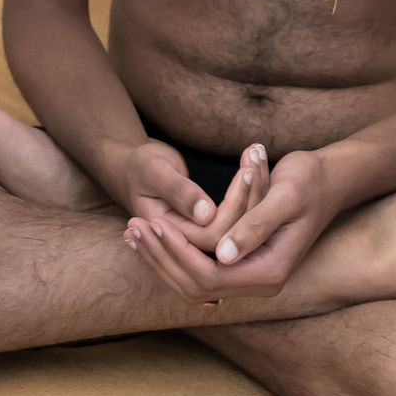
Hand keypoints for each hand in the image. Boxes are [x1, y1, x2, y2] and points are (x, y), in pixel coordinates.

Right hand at [122, 138, 269, 250]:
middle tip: (257, 154)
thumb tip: (206, 214)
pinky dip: (251, 188)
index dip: (234, 205)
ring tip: (257, 151)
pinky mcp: (214, 226)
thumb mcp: (154, 171)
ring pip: (241, 224)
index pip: (213, 235)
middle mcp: (190, 243)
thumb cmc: (142, 165)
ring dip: (255, 187)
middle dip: (251, 193)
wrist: (138, 168)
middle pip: (233, 232)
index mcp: (171, 237)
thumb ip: (178, 191)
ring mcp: (203, 237)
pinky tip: (255, 163)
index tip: (246, 170)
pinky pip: (240, 215)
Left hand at [124, 148, 334, 302]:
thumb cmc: (309, 179)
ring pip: (193, 281)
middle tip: (132, 226)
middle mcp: (260, 282)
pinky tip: (153, 234)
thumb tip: (222, 256)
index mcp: (270, 272)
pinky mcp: (242, 263)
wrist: (329, 178)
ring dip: (161, 257)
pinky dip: (174, 253)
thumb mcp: (284, 196)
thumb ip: (254, 226)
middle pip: (196, 285)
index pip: (210, 276)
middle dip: (161, 257)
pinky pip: (201, 268)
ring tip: (132, 231)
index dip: (177, 253)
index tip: (153, 224)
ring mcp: (251, 275)